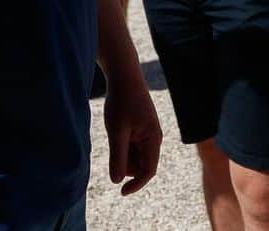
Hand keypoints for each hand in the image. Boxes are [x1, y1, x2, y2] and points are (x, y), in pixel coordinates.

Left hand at [102, 56, 162, 195]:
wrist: (124, 75)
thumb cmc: (121, 102)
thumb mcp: (116, 131)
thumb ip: (117, 157)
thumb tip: (117, 181)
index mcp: (153, 139)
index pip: (148, 171)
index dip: (136, 185)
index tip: (120, 192)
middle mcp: (154, 137)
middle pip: (140, 165)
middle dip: (124, 163)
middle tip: (113, 142)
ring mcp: (148, 133)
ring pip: (134, 156)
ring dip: (122, 152)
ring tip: (115, 131)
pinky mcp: (141, 128)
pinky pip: (132, 146)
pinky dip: (122, 143)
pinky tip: (117, 127)